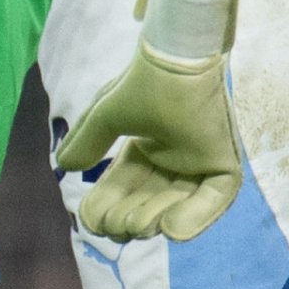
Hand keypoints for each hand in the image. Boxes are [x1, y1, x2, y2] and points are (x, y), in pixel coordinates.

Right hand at [53, 0, 242, 241]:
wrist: (175, 58)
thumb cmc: (142, 81)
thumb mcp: (106, 115)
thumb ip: (87, 141)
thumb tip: (64, 167)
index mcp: (146, 146)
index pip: (125, 184)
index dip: (107, 202)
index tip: (91, 218)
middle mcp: (174, 158)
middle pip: (151, 199)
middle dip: (130, 216)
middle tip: (115, 225)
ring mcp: (201, 161)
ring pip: (179, 202)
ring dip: (157, 218)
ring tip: (138, 226)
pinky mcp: (225, 161)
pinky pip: (214, 197)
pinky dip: (197, 216)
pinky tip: (172, 230)